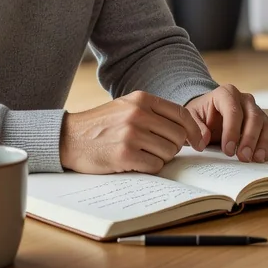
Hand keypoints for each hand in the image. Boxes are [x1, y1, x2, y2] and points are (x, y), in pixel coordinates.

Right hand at [59, 91, 209, 173]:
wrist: (69, 137)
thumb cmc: (101, 124)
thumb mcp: (126, 106)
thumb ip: (154, 112)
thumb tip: (187, 129)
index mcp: (142, 99)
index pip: (181, 114)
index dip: (194, 130)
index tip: (198, 142)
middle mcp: (138, 114)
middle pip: (178, 135)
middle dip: (175, 147)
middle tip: (161, 151)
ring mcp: (132, 134)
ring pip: (169, 152)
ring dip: (161, 158)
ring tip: (143, 154)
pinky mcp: (124, 154)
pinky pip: (155, 166)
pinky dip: (150, 167)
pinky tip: (136, 163)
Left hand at [185, 84, 267, 162]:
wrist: (208, 113)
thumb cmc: (201, 114)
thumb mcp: (191, 117)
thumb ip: (195, 126)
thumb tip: (204, 139)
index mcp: (226, 93)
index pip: (233, 110)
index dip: (232, 130)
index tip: (227, 150)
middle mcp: (245, 99)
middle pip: (254, 117)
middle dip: (249, 139)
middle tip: (243, 157)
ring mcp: (256, 110)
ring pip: (267, 124)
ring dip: (263, 143)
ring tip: (256, 159)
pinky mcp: (263, 123)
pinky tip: (262, 158)